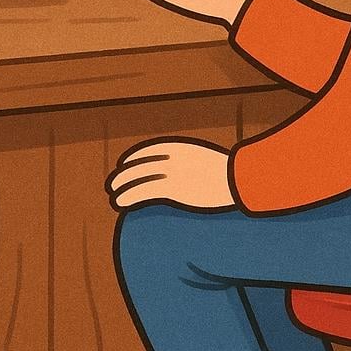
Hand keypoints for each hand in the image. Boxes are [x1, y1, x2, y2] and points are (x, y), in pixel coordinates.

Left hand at [106, 139, 234, 209]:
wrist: (238, 177)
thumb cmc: (228, 173)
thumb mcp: (206, 161)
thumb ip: (191, 163)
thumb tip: (186, 173)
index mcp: (180, 147)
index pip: (149, 149)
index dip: (133, 157)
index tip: (123, 163)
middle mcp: (172, 157)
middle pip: (140, 163)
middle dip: (124, 173)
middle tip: (112, 183)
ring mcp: (173, 171)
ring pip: (138, 177)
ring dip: (122, 186)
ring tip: (113, 196)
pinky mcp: (173, 188)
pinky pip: (144, 190)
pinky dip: (130, 195)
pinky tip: (121, 202)